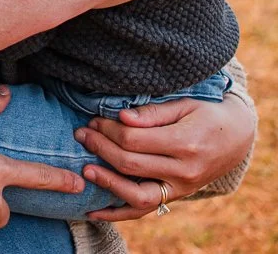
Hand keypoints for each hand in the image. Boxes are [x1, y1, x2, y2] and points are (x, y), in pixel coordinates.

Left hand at [73, 95, 255, 220]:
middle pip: (130, 164)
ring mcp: (180, 188)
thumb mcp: (183, 104)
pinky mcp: (175, 197)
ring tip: (85, 170)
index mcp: (184, 143)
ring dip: (106, 183)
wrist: (236, 137)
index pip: (133, 140)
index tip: (93, 120)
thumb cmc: (206, 115)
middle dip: (100, 148)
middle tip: (81, 135)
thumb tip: (121, 118)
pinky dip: (118, 214)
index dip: (107, 130)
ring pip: (137, 196)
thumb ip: (151, 113)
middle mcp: (183, 171)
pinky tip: (94, 211)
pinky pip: (144, 211)